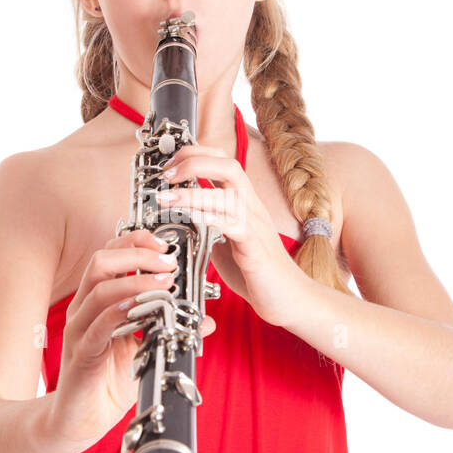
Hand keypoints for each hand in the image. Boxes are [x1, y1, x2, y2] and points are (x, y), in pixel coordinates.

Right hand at [54, 228, 215, 451]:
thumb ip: (169, 330)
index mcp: (97, 301)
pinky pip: (98, 325)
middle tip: (169, 261)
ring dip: (136, 280)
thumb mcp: (146, 349)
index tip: (166, 245)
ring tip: (165, 282)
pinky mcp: (81, 354)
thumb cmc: (109, 382)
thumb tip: (205, 320)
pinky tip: (142, 308)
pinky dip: (121, 311)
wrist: (81, 420)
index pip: (110, 255)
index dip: (136, 242)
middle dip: (138, 254)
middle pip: (102, 261)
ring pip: (100, 288)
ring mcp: (79, 330)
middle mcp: (84, 309)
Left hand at [155, 144, 304, 325]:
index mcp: (243, 202)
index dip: (195, 155)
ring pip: (228, 193)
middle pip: (227, 165)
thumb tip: (177, 216)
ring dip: (192, 193)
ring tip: (165, 198)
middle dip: (194, 161)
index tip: (169, 164)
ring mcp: (255, 225)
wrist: (287, 297)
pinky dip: (212, 219)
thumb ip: (206, 225)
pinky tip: (194, 220)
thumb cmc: (255, 271)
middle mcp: (251, 207)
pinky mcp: (255, 247)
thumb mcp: (224, 241)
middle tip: (166, 173)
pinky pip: (235, 224)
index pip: (222, 162)